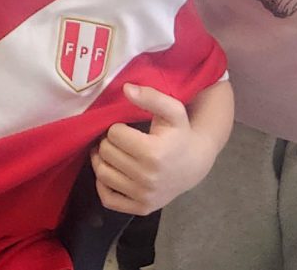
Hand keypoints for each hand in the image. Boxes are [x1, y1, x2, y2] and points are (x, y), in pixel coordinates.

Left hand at [91, 83, 223, 214]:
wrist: (195, 165)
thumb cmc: (180, 134)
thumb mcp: (173, 110)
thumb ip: (151, 97)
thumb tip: (125, 88)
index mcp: (154, 153)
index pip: (114, 134)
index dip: (117, 127)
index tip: (127, 128)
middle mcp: (147, 178)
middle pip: (106, 153)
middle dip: (108, 142)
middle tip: (117, 140)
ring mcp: (143, 196)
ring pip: (102, 174)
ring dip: (101, 160)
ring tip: (111, 152)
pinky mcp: (141, 208)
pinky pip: (107, 199)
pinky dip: (103, 185)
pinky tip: (112, 172)